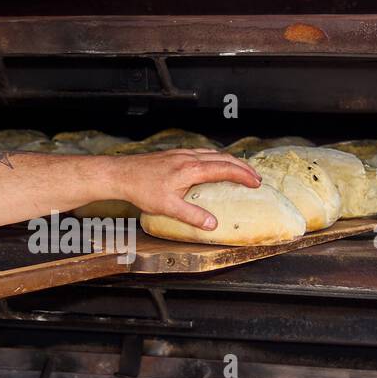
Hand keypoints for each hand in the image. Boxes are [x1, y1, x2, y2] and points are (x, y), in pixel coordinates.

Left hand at [106, 149, 260, 229]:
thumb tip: (212, 224)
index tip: (256, 183)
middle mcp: (189, 157)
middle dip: (242, 167)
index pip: (225, 169)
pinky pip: (201, 153)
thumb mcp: (168, 207)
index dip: (243, 175)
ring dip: (229, 161)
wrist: (120, 174)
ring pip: (212, 153)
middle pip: (223, 158)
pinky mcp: (174, 155)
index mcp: (191, 169)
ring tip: (240, 170)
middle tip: (255, 178)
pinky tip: (212, 164)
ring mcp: (181, 154)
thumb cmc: (141, 189)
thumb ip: (192, 215)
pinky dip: (215, 158)